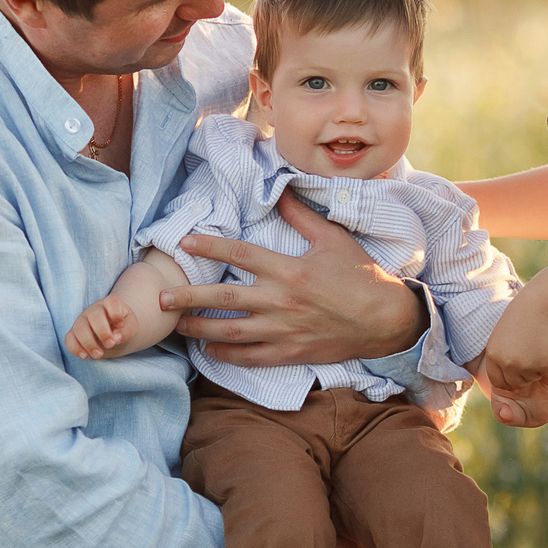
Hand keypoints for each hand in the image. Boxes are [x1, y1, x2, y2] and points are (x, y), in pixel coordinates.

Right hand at [65, 294, 139, 358]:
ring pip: (79, 328)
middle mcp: (95, 310)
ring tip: (98, 354)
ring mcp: (82, 320)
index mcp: (111, 304)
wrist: (114, 334)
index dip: (116, 315)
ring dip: (88, 343)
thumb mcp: (131, 327)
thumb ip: (126, 331)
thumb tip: (115, 338)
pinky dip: (75, 348)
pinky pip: (69, 339)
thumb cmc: (123, 328)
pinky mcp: (74, 333)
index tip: (121, 325)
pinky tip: (85, 356)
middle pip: (94, 316)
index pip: (112, 302)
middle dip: (102, 332)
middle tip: (110, 344)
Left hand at [159, 194, 422, 366]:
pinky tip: (209, 352)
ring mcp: (283, 331)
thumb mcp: (333, 238)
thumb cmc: (360, 275)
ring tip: (176, 327)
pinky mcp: (290, 353)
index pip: (239, 253)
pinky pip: (251, 357)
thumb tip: (280, 190)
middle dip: (188, 298)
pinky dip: (227, 356)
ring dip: (199, 330)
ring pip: (230, 332)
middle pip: (223, 298)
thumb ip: (301, 216)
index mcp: (288, 270)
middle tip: (161, 299)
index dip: (209, 245)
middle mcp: (280, 301)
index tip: (185, 242)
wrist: (386, 320)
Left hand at [473, 302, 547, 428]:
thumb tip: (503, 376)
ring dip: (535, 369)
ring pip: (531, 379)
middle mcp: (507, 364)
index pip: (497, 381)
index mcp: (493, 356)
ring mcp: (526, 366)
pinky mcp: (544, 366)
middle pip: (514, 384)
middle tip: (529, 357)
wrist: (543, 305)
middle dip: (522, 377)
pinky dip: (547, 364)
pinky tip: (546, 346)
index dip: (507, 379)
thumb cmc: (522, 316)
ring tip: (536, 346)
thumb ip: (500, 356)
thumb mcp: (502, 336)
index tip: (514, 372)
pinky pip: (545, 373)